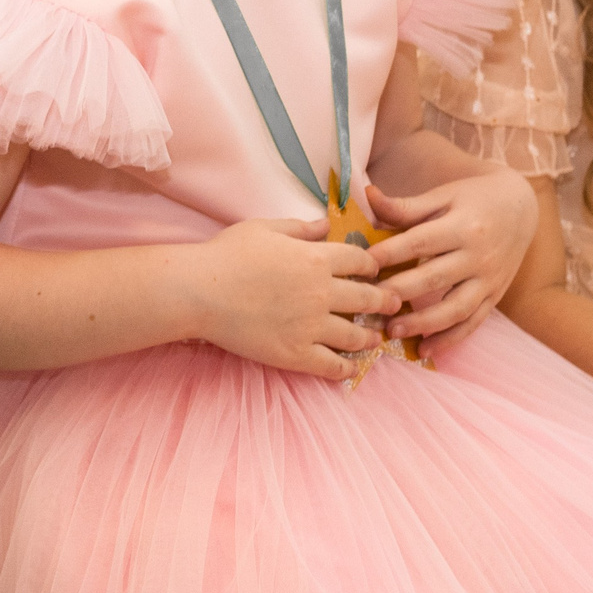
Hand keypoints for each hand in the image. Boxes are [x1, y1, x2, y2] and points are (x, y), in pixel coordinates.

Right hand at [187, 217, 394, 378]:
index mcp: (316, 258)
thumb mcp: (265, 228)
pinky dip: (346, 367)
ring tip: (375, 339)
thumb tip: (326, 224)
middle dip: (385, 301)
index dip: (372, 266)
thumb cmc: (227, 254)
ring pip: (356, 335)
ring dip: (371, 337)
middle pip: (367, 299)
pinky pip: (332, 365)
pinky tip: (350, 367)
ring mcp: (311, 326)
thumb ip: (300, 228)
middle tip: (393, 304)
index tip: (374, 271)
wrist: (200, 291)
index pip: (360, 262)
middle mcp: (322, 293)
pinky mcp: (296, 353)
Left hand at [365, 172, 538, 355]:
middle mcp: (479, 255)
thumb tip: (368, 196)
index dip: (390, 253)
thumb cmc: (474, 198)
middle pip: (435, 277)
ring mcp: (489, 279)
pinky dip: (449, 339)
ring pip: (455, 308)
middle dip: (400, 293)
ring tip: (392, 331)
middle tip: (368, 304)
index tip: (363, 265)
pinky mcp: (495, 296)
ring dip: (423, 323)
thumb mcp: (443, 196)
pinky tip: (424, 350)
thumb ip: (406, 206)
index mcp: (463, 225)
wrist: (522, 208)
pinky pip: (472, 323)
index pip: (421, 241)